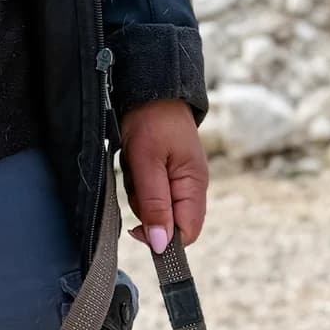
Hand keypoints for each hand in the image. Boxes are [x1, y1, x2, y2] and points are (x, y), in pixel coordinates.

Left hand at [120, 100, 207, 253]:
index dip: (163, 239)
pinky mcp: (167, 174)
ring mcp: (180, 181)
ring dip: (139, 195)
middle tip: (136, 181)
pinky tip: (135, 163)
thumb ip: (154, 205)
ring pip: (155, 210)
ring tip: (135, 165)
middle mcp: (191, 187)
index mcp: (194, 186)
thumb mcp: (147, 162)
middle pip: (168, 224)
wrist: (150, 85)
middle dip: (146, 210)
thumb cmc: (151, 118)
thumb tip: (160, 244)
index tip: (137, 228)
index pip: (187, 233)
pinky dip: (138, 184)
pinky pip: (150, 194)